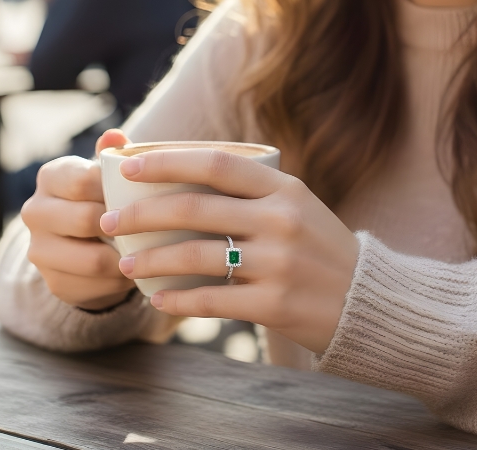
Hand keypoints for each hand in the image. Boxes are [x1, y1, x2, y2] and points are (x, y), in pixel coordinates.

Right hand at [21, 130, 134, 309]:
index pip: (83, 181)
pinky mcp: (54, 283)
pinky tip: (137, 273)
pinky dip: (121, 282)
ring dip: (126, 259)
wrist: (88, 245)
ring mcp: (39, 250)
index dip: (116, 191)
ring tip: (149, 253)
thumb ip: (113, 156)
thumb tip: (115, 135)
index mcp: (51, 177)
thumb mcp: (110, 175)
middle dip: (123, 226)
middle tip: (152, 228)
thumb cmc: (105, 199)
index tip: (142, 196)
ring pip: (91, 259)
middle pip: (86, 220)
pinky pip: (96, 287)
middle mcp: (35, 211)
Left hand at [99, 142, 359, 353]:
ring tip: (125, 264)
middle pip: (194, 208)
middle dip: (141, 214)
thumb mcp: (297, 208)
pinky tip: (157, 300)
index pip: (216, 164)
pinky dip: (178, 300)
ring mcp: (279, 263)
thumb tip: (181, 181)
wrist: (368, 301)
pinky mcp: (275, 303)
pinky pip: (212, 300)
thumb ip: (251, 193)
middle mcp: (281, 220)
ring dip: (150, 261)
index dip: (166, 161)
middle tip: (108, 221)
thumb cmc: (320, 250)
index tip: (127, 167)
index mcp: (285, 189)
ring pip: (196, 256)